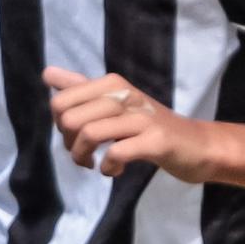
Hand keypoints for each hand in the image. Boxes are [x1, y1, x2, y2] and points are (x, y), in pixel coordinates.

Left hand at [47, 70, 219, 183]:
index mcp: (111, 83)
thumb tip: (47, 73)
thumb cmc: (149, 126)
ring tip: (93, 164)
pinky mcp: (155, 140)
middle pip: (71, 118)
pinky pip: (116, 152)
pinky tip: (114, 170)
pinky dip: (108, 167)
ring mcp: (141, 117)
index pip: (60, 101)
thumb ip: (81, 88)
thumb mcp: (114, 102)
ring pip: (89, 133)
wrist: (197, 145)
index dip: (60, 125)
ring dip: (83, 156)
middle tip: (83, 154)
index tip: (76, 136)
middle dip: (69, 143)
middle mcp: (125, 94)